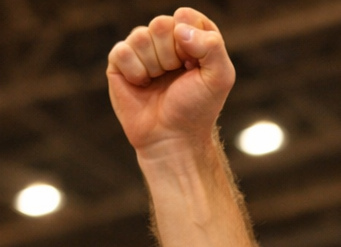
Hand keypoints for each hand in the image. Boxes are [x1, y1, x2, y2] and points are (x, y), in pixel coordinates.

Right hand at [107, 8, 235, 155]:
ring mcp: (141, 49)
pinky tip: (141, 85)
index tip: (194, 65)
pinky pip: (122, 51)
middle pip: (161, 23)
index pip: (186, 16)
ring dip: (154, 66)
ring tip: (159, 82)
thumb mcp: (220, 78)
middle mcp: (166, 39)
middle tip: (176, 76)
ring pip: (140, 36)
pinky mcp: (120, 62)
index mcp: (191, 36)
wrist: (173, 136)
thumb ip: (213, 46)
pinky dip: (135, 72)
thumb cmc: (197, 108)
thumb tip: (180, 28)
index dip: (190, 41)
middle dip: (171, 55)